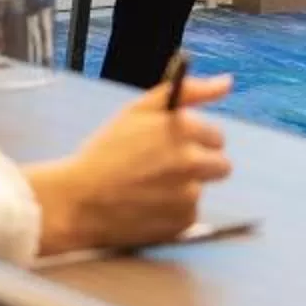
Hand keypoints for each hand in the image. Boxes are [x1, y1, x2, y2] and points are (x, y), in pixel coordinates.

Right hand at [27, 73, 235, 254]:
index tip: (172, 148)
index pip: (216, 137)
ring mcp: (189, 195)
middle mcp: (192, 161)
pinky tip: (148, 207)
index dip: (194, 141)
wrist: (78, 200)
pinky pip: (188, 215)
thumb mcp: (139, 110)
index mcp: (184, 129)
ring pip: (201, 190)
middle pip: (221, 166)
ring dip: (183, 190)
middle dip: (200, 166)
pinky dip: (173, 213)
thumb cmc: (106, 151)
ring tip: (149, 190)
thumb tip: (227, 82)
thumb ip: (187, 92)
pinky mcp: (182, 223)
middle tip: (166, 170)